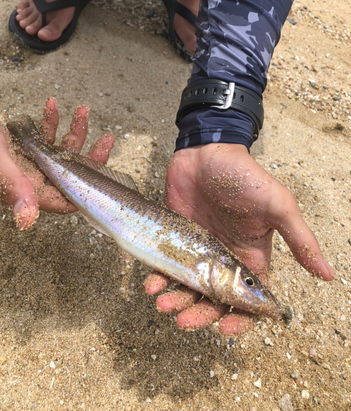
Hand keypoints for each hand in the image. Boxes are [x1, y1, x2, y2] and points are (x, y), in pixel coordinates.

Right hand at [0, 99, 113, 229]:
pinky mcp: (22, 146)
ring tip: (82, 110)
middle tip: (105, 139)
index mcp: (25, 189)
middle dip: (89, 155)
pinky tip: (52, 105)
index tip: (105, 174)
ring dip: (73, 132)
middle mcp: (28, 179)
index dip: (86, 191)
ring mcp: (26, 162)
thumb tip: (27, 220)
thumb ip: (14, 186)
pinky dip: (50, 122)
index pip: (64, 200)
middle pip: (69, 174)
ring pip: (59, 151)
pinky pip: (44, 137)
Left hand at [145, 143, 333, 334]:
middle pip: (213, 301)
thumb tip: (330, 275)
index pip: (247, 301)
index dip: (239, 320)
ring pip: (186, 289)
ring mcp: (196, 252)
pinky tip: (151, 285)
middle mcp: (223, 260)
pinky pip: (165, 266)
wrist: (206, 152)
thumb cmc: (245, 177)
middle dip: (199, 315)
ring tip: (163, 303)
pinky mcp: (174, 240)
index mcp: (249, 258)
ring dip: (176, 301)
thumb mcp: (277, 206)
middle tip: (183, 321)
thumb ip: (300, 240)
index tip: (225, 329)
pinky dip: (157, 279)